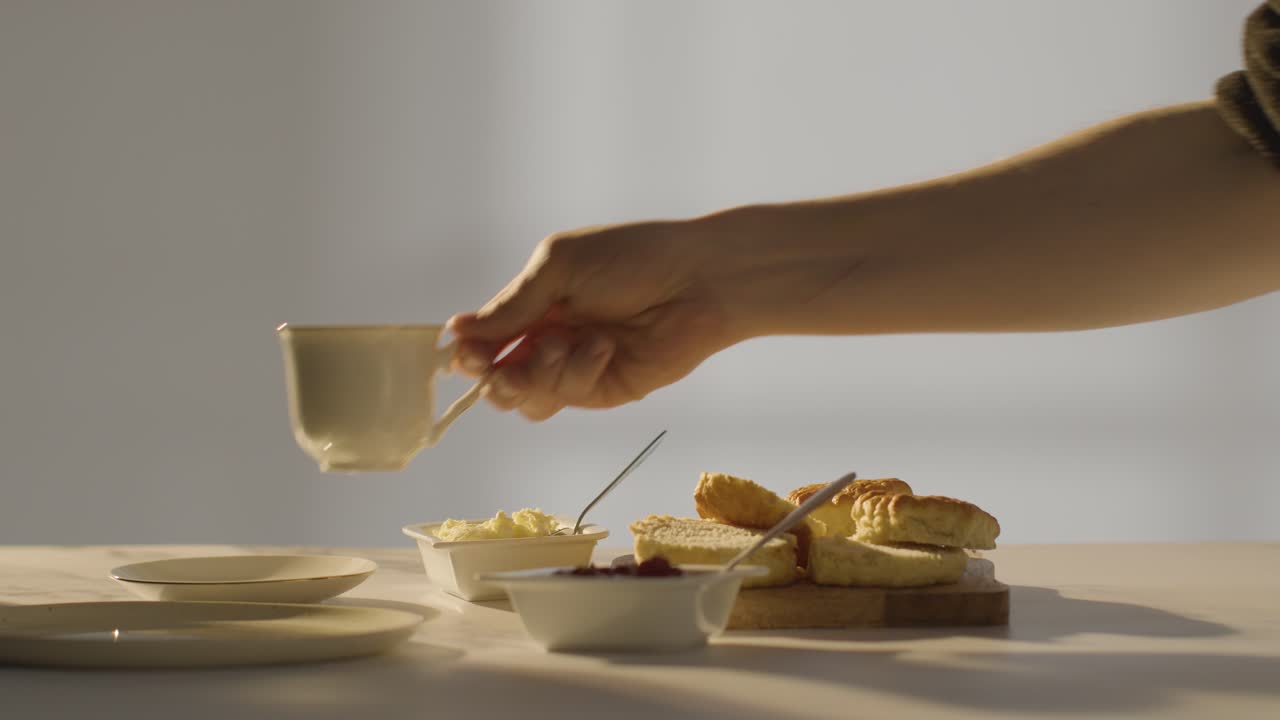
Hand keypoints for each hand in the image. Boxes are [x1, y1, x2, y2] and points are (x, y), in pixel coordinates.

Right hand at [447, 220, 739, 420]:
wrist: (698, 281)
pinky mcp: (604, 389)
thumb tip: (455, 330)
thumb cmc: (632, 258)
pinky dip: (576, 374)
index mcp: (535, 303)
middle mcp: (550, 338)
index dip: (469, 351)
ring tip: (563, 346)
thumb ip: (512, 304)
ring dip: (536, 376)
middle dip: (495, 376)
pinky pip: (567, 397)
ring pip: (528, 397)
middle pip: (500, 378)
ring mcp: (576, 367)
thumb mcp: (559, 267)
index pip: (486, 337)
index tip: (462, 354)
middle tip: (502, 368)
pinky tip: (603, 348)